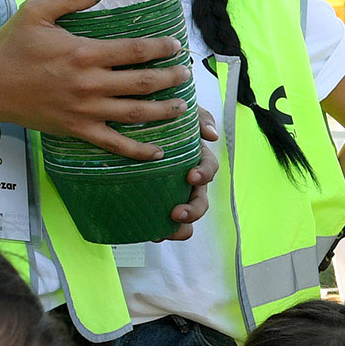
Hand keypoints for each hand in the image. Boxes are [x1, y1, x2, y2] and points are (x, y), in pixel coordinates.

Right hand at [0, 0, 194, 159]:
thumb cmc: (12, 46)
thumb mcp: (37, 11)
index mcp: (84, 53)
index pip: (134, 50)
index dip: (160, 48)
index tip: (176, 45)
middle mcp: (90, 84)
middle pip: (142, 82)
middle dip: (170, 78)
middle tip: (186, 73)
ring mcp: (85, 110)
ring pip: (135, 113)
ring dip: (163, 110)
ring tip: (183, 106)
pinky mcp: (77, 130)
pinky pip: (114, 144)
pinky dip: (138, 150)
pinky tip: (158, 150)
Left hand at [162, 109, 220, 240]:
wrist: (133, 121)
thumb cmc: (162, 120)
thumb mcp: (182, 113)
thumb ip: (199, 117)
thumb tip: (211, 134)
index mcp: (196, 160)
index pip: (208, 169)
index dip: (204, 174)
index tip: (191, 176)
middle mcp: (187, 181)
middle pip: (200, 201)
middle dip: (193, 211)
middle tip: (177, 213)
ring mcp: (173, 193)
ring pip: (185, 218)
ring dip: (180, 228)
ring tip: (164, 232)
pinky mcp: (155, 203)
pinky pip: (162, 222)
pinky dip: (159, 231)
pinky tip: (149, 233)